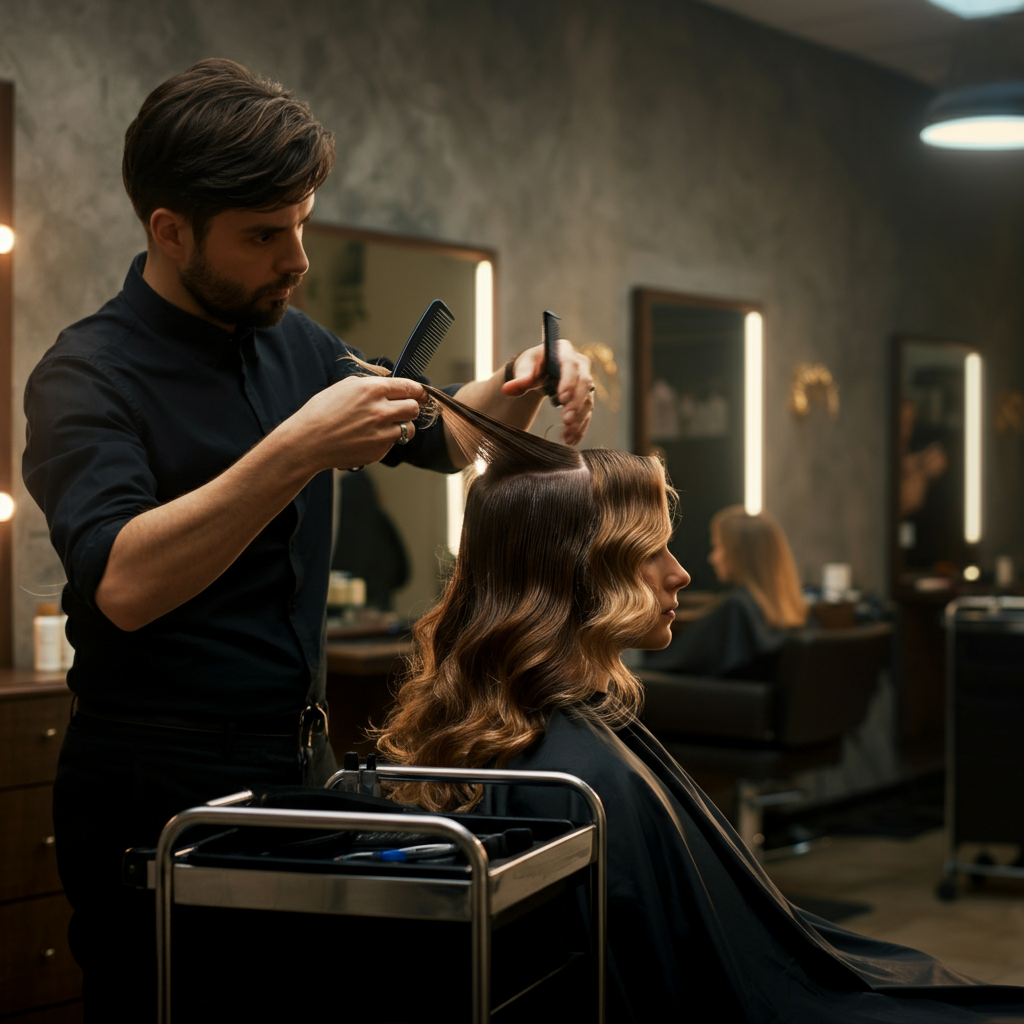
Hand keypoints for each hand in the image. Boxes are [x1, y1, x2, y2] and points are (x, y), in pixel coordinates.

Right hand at [290, 375, 424, 471]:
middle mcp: (380, 410)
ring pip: (409, 428)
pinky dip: (387, 440)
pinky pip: (393, 443)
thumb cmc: (321, 412)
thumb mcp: (345, 387)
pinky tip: (369, 437)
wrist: (308, 441)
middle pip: (414, 408)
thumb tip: (389, 386)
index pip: (409, 387)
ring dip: (401, 426)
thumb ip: (371, 385)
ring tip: (384, 425)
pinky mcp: (379, 450)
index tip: (419, 393)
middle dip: (410, 407)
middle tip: (402, 409)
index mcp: (372, 389)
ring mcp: (381, 432)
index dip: (417, 390)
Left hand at [502, 339, 594, 445]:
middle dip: (576, 404)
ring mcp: (585, 382)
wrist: (539, 371)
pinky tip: (571, 439)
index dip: (569, 382)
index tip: (563, 398)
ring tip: (567, 435)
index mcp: (565, 352)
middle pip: (584, 384)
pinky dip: (580, 427)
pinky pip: (586, 413)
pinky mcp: (585, 398)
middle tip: (566, 420)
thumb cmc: (532, 365)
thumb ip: (520, 378)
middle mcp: (580, 365)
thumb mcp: (525, 367)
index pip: (571, 366)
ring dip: (579, 419)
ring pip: (587, 400)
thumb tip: (507, 389)